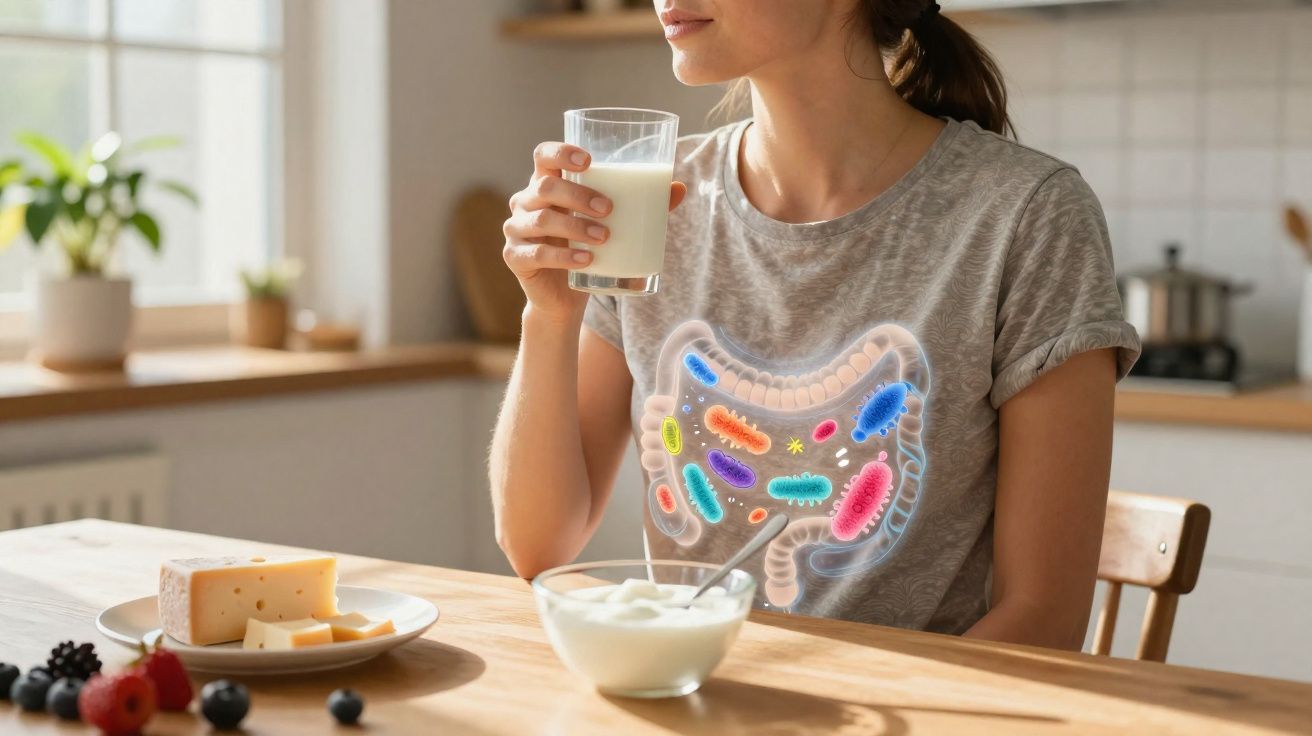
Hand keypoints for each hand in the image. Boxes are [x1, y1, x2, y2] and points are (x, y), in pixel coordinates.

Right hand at [503, 142, 686, 325]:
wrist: (564, 296)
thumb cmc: (588, 249)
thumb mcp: (611, 225)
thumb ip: (641, 205)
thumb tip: (678, 187)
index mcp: (546, 184)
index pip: (543, 156)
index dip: (561, 153)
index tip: (589, 161)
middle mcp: (526, 202)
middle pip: (545, 188)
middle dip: (578, 196)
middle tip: (609, 209)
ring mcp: (516, 229)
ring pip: (542, 220)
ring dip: (575, 227)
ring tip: (604, 238)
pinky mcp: (515, 258)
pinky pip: (537, 254)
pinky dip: (563, 257)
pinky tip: (586, 260)